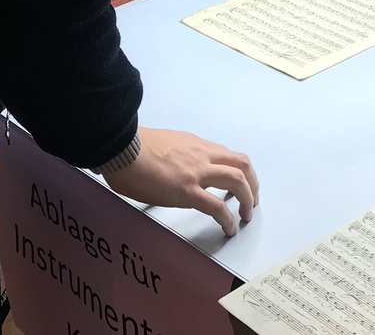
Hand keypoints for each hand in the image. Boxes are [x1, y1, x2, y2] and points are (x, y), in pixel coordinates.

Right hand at [102, 128, 258, 236]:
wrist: (122, 148)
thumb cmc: (133, 147)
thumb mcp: (163, 144)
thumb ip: (175, 155)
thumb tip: (172, 169)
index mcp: (195, 145)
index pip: (226, 155)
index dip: (237, 171)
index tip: (238, 184)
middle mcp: (202, 155)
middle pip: (242, 165)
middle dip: (252, 184)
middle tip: (251, 201)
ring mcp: (197, 173)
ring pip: (238, 181)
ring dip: (247, 199)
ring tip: (245, 216)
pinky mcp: (187, 191)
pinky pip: (217, 207)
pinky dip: (227, 219)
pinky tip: (229, 228)